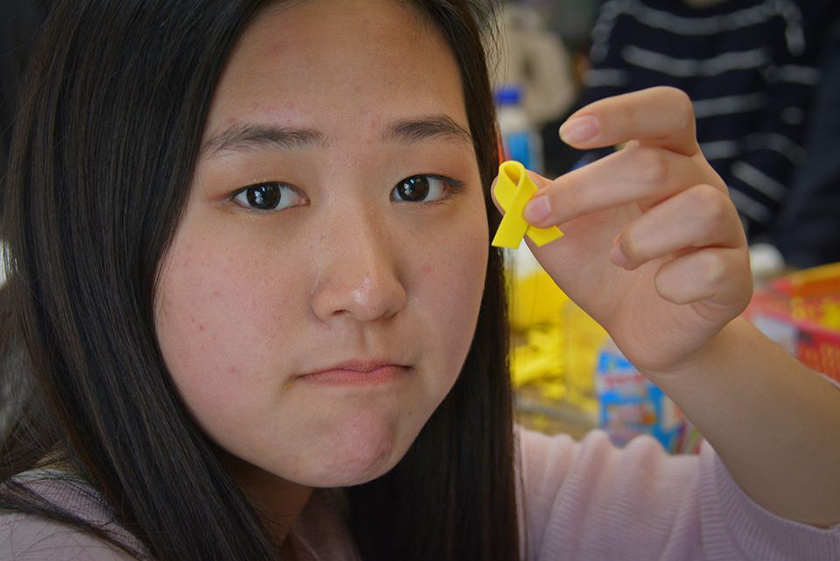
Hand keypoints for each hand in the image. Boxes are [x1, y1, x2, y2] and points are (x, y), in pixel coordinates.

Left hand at [505, 87, 752, 374]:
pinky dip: (676, 281)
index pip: (665, 110)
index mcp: (665, 160)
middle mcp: (701, 186)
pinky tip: (660, 288)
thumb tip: (500, 179)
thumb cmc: (604, 270)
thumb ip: (533, 206)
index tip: (566, 133)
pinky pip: (714, 268)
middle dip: (587, 189)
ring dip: (642, 236)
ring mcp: (724, 231)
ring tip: (617, 257)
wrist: (643, 331)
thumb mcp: (561, 237)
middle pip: (656, 165)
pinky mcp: (733, 279)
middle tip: (541, 214)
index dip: (622, 112)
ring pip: (701, 207)